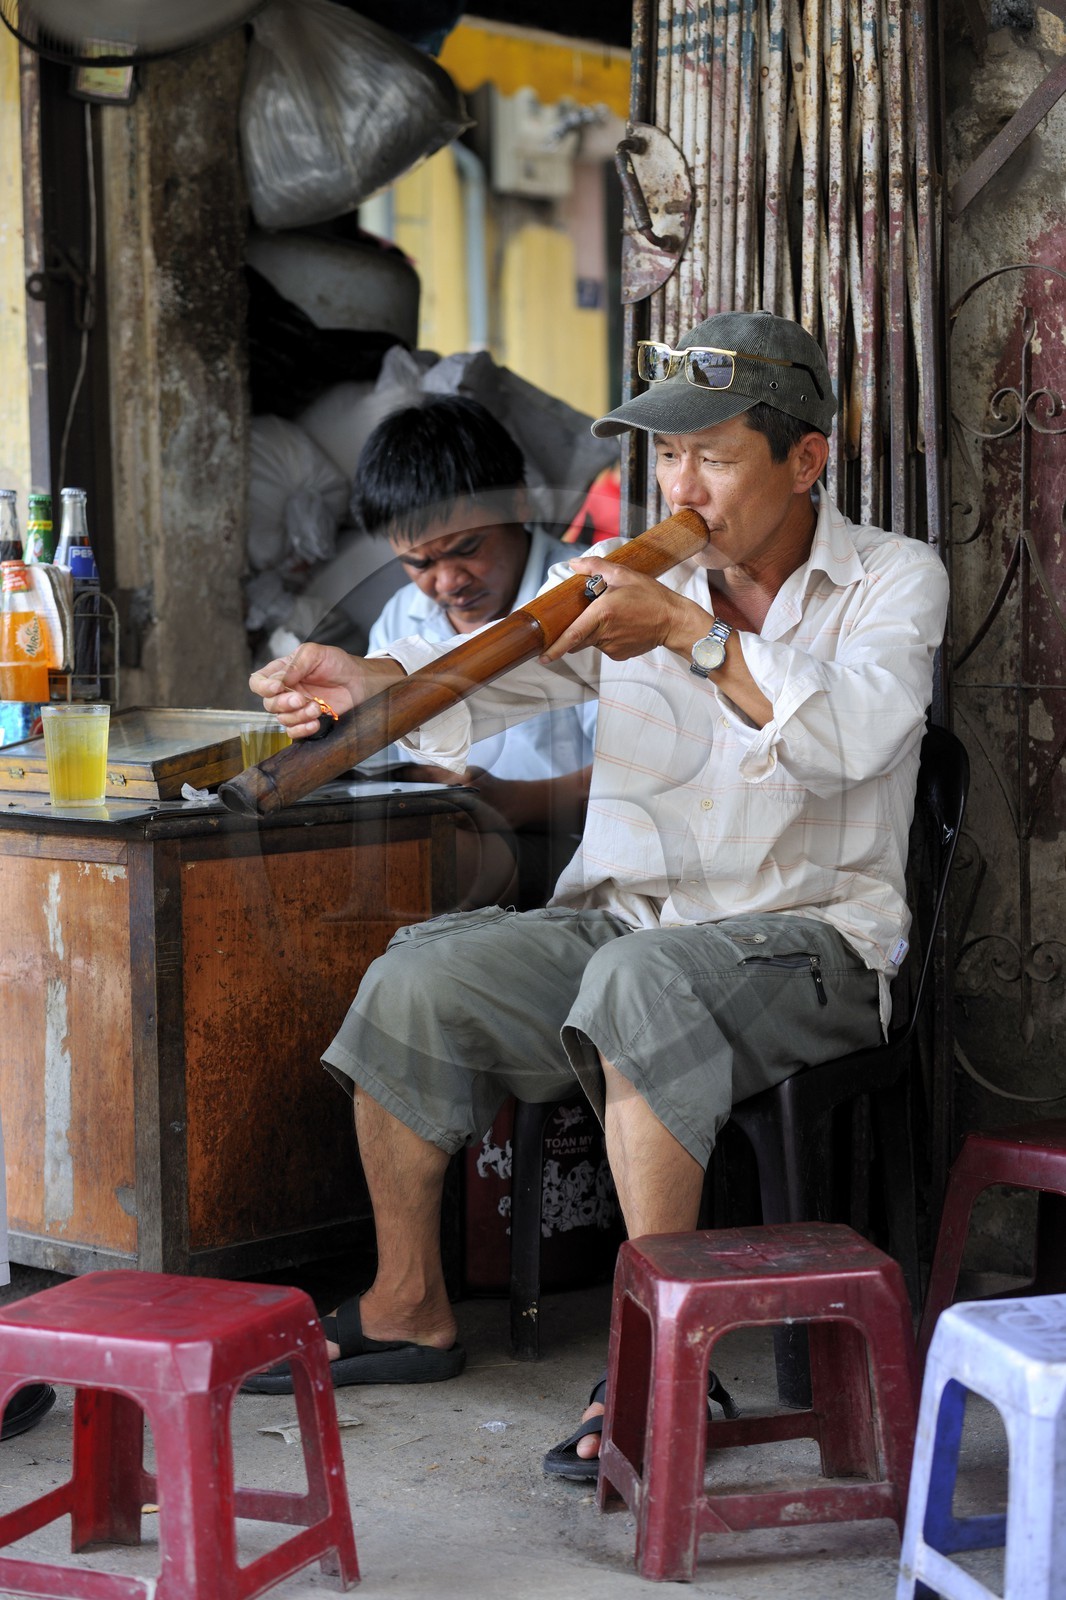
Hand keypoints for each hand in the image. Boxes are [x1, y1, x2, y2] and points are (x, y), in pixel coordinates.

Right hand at [249, 643, 404, 738]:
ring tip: (316, 707)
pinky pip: (293, 732)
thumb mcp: (314, 654)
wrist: (360, 681)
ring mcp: (296, 708)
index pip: (258, 682)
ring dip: (298, 716)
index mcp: (282, 672)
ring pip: (282, 719)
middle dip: (284, 703)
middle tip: (301, 699)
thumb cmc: (337, 663)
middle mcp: (285, 691)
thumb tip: (277, 681)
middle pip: (269, 704)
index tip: (278, 687)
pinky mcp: (307, 721)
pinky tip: (315, 722)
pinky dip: (302, 729)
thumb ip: (294, 664)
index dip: (263, 687)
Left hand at [541, 557, 711, 663]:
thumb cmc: (651, 596)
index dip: (555, 648)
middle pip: (578, 637)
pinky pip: (603, 646)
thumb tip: (573, 564)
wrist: (674, 620)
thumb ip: (595, 567)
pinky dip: (606, 637)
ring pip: (591, 641)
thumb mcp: (624, 574)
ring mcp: (611, 647)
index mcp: (602, 613)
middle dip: (578, 627)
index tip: (542, 657)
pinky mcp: (618, 655)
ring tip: (616, 616)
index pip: (572, 635)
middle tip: (596, 612)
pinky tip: (622, 626)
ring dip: (594, 630)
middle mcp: (604, 634)